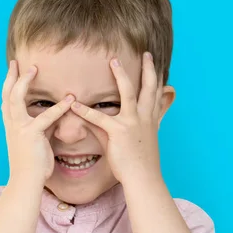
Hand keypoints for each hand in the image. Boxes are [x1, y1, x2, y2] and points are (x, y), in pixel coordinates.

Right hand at [1, 60, 74, 184]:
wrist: (26, 181)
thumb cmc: (33, 165)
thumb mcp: (37, 141)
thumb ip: (44, 126)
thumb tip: (55, 116)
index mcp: (11, 126)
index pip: (7, 101)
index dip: (9, 86)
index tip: (13, 72)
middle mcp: (11, 125)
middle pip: (6, 95)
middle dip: (10, 77)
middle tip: (15, 62)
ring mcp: (19, 128)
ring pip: (16, 99)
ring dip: (24, 82)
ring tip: (34, 69)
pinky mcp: (31, 134)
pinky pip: (46, 117)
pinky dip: (59, 107)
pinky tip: (70, 99)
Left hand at [70, 52, 163, 183]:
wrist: (144, 179)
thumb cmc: (141, 164)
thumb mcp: (138, 143)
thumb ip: (123, 128)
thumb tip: (110, 122)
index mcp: (151, 121)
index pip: (156, 96)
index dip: (158, 80)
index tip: (157, 66)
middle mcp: (145, 118)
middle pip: (149, 87)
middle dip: (148, 69)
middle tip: (146, 53)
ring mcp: (134, 123)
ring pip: (129, 92)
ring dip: (121, 75)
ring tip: (113, 61)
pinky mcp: (120, 132)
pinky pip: (99, 118)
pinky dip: (85, 111)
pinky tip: (74, 104)